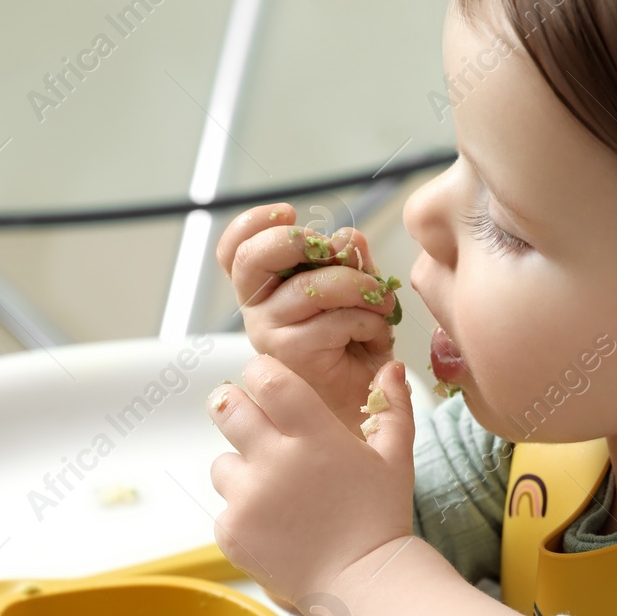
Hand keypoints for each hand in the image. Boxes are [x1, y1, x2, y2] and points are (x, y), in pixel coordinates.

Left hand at [207, 354, 415, 605]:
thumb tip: (391, 367)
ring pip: (222, 463)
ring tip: (277, 492)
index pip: (266, 378)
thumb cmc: (382, 518)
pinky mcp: (232, 532)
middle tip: (251, 419)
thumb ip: (392, 407)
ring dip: (242, 470)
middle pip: (225, 406)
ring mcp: (247, 499)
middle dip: (233, 405)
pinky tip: (277, 527)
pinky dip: (244, 514)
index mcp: (313, 435)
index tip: (268, 382)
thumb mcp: (396, 458)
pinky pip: (225, 508)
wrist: (363, 585)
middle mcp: (273, 461)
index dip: (261, 372)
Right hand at [215, 203, 400, 430]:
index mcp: (265, 289)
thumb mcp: (356, 291)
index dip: (252, 223)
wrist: (367, 404)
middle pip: (253, 257)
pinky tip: (375, 334)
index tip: (288, 212)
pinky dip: (369, 320)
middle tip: (336, 250)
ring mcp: (269, 334)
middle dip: (299, 241)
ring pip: (311, 286)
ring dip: (360, 287)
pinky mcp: (292, 355)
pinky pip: (336, 319)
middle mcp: (257, 310)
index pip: (234, 250)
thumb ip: (349, 260)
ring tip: (382, 304)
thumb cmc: (357, 347)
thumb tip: (348, 237)